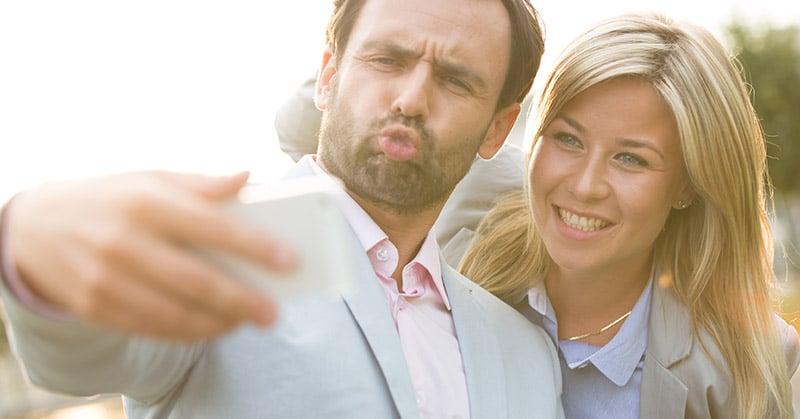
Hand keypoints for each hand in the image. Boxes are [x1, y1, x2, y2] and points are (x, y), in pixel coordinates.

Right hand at [6, 170, 295, 339]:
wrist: (37, 227)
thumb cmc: (112, 198)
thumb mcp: (151, 177)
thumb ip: (201, 183)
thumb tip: (248, 177)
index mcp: (146, 201)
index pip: (210, 226)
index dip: (254, 246)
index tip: (289, 259)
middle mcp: (124, 241)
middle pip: (196, 280)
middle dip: (242, 300)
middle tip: (274, 312)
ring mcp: (105, 278)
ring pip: (174, 312)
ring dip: (218, 323)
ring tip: (248, 321)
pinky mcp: (94, 306)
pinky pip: (150, 327)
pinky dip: (187, 332)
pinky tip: (213, 328)